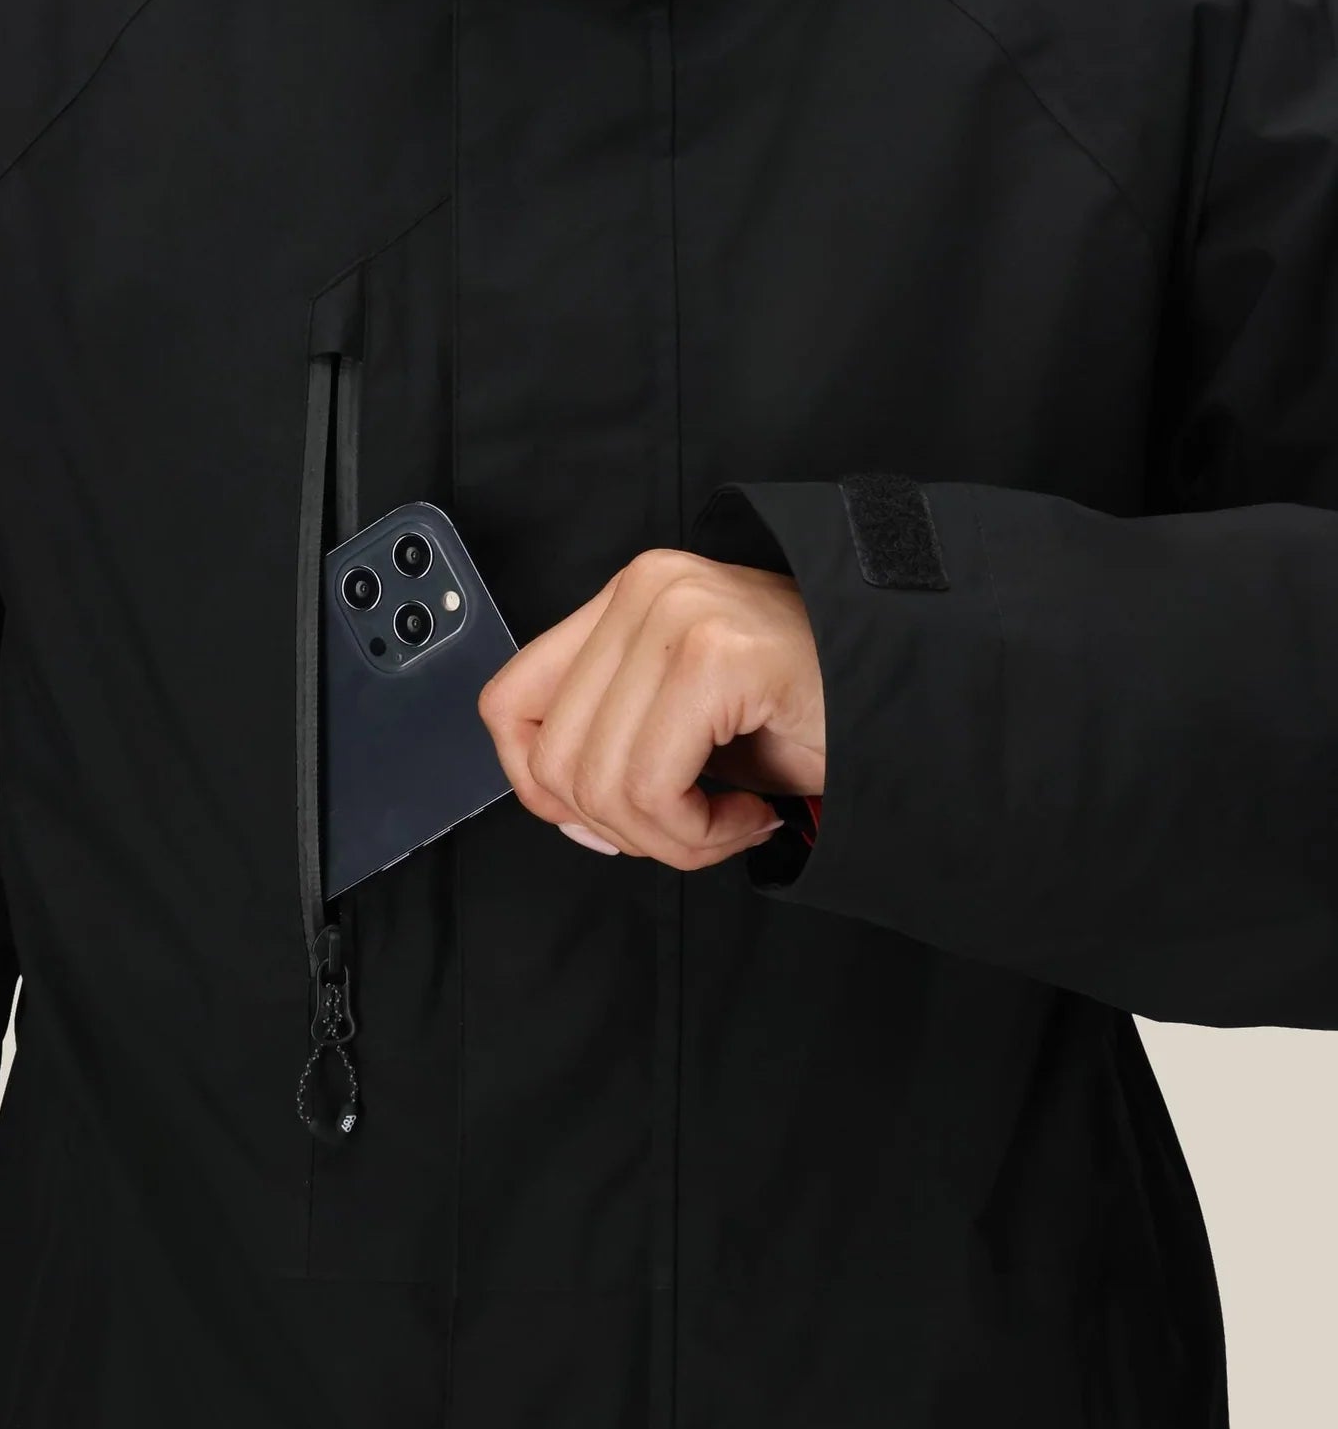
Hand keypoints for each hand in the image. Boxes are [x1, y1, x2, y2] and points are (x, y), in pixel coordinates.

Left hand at [475, 547, 825, 871]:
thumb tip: (554, 805)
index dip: (536, 785)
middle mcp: (645, 590)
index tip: (605, 820)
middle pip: (553, 760)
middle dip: (623, 829)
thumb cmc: (810, 717)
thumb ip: (608, 739)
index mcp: (626, 597)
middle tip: (696, 827)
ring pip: (599, 785)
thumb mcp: (682, 720)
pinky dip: (699, 834)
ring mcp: (679, 615)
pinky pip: (654, 789)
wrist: (920, 704)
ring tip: (730, 821)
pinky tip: (751, 816)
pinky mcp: (717, 656)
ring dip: (670, 838)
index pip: (508, 703)